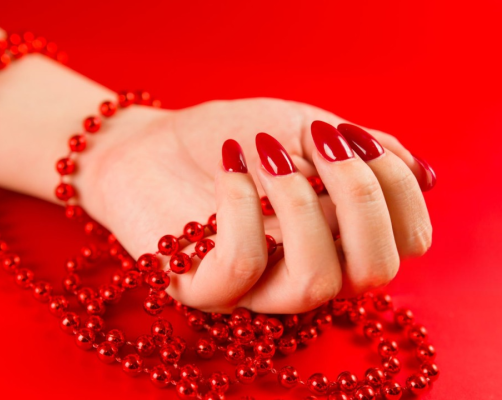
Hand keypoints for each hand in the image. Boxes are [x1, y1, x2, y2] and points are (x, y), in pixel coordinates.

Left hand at [78, 98, 432, 312]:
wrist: (152, 144)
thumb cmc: (232, 137)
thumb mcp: (304, 128)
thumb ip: (362, 149)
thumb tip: (423, 173)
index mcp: (338, 239)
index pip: (406, 243)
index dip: (398, 188)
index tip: (352, 135)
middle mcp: (305, 272)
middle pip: (375, 271)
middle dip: (362, 195)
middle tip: (323, 140)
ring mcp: (255, 289)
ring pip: (316, 282)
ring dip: (302, 201)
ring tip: (268, 152)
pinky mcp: (203, 287)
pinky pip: (242, 267)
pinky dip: (242, 203)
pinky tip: (230, 163)